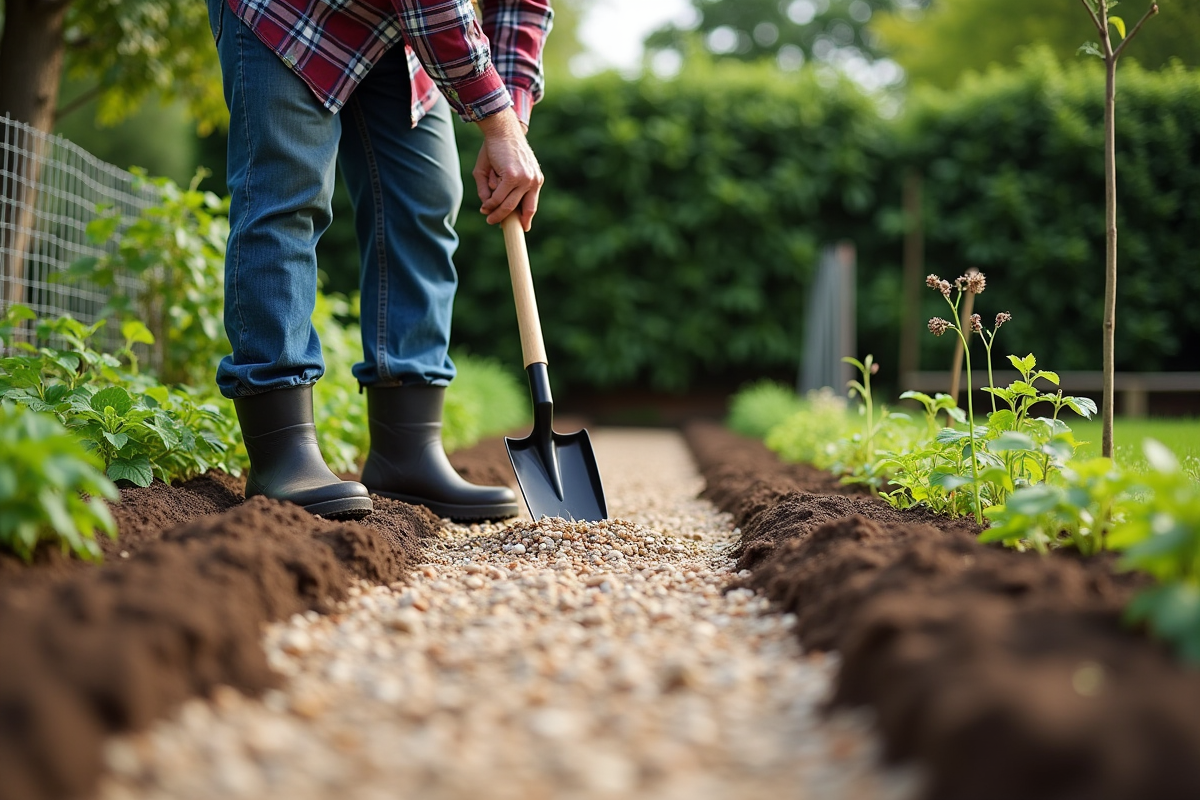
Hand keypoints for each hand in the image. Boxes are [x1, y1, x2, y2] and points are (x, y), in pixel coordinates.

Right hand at [473, 108, 542, 230]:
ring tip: (486, 213)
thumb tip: (488, 207)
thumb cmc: (498, 149)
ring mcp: (524, 179)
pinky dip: (490, 202)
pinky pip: (498, 197)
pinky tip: (485, 204)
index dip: (526, 218)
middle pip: (521, 209)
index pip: (532, 204)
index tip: (522, 228)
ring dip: (495, 212)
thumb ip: (493, 190)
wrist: (500, 129)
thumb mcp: (497, 172)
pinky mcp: (513, 177)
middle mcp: (533, 180)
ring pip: (508, 205)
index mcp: (535, 179)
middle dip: (505, 218)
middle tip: (492, 222)